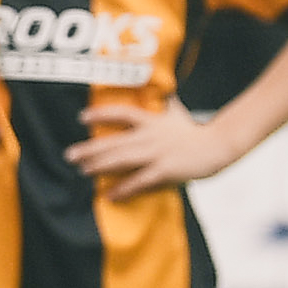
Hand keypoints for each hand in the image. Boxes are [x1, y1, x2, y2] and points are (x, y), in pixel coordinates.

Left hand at [75, 100, 232, 195]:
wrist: (218, 146)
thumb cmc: (196, 131)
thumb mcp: (178, 113)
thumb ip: (167, 104)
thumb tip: (166, 92)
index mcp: (151, 121)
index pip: (121, 113)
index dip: (100, 115)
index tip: (81, 118)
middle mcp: (150, 136)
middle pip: (113, 142)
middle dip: (89, 149)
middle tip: (69, 155)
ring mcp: (156, 154)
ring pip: (121, 160)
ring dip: (99, 166)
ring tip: (82, 171)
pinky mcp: (164, 170)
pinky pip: (139, 182)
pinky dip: (123, 189)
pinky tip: (109, 195)